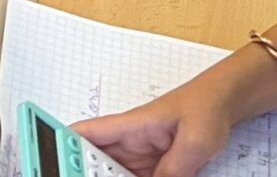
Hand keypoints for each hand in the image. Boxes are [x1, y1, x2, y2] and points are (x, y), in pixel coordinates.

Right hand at [75, 86, 237, 176]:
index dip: (62, 147)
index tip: (56, 164)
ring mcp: (137, 159)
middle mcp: (127, 144)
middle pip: (93, 162)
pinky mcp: (151, 170)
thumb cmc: (203, 108)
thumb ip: (174, 169)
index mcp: (128, 127)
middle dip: (86, 172)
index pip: (84, 134)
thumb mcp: (194, 141)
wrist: (220, 106)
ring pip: (111, 175)